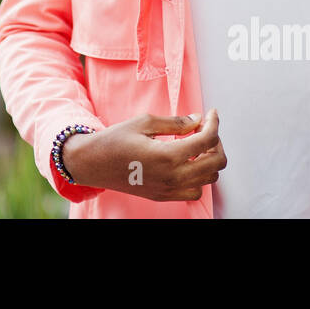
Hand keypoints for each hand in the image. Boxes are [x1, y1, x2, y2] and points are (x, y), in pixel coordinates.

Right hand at [62, 109, 225, 201]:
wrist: (93, 163)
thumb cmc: (114, 140)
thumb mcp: (144, 122)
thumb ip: (175, 122)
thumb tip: (197, 120)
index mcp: (168, 155)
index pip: (206, 140)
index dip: (214, 123)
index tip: (211, 114)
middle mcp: (172, 176)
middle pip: (215, 163)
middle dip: (217, 142)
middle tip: (206, 129)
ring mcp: (169, 189)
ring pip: (208, 179)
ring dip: (210, 161)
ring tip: (198, 146)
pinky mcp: (163, 196)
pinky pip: (194, 191)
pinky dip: (199, 177)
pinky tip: (188, 163)